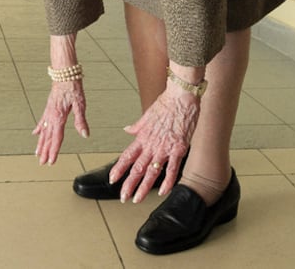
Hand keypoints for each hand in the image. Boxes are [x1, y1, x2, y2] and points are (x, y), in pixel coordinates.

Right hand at [33, 80, 88, 164]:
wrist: (64, 73)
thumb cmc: (73, 87)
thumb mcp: (80, 104)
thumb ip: (81, 120)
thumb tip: (85, 134)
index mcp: (59, 117)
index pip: (56, 138)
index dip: (54, 151)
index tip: (51, 162)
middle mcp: (52, 116)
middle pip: (48, 138)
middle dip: (45, 151)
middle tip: (42, 163)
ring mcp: (48, 112)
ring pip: (43, 131)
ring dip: (40, 143)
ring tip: (37, 154)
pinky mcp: (48, 107)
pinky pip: (42, 121)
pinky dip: (39, 129)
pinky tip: (35, 134)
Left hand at [109, 83, 199, 202]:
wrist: (181, 96)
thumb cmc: (166, 103)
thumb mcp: (147, 115)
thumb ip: (137, 126)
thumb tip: (126, 130)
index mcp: (143, 136)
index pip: (127, 155)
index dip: (119, 168)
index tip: (112, 179)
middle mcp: (152, 144)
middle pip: (137, 167)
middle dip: (129, 184)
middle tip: (123, 197)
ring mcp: (165, 147)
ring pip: (152, 171)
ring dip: (143, 187)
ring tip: (137, 199)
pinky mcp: (179, 148)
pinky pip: (172, 169)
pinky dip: (167, 182)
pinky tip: (162, 192)